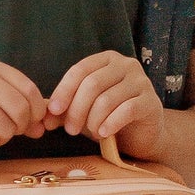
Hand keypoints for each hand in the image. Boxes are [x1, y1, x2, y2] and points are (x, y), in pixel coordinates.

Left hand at [45, 51, 164, 159]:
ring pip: (107, 99)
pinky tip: (104, 134)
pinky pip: (126, 110)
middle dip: (76, 109)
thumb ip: (63, 111)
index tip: (53, 110)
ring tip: (90, 132)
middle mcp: (126, 65)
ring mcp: (141, 82)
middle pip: (92, 84)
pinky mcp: (151, 102)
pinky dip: (110, 124)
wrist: (141, 135)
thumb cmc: (109, 118)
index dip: (64, 90)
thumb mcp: (83, 112)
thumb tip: (42, 119)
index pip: (80, 70)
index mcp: (107, 60)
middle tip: (70, 129)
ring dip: (92, 120)